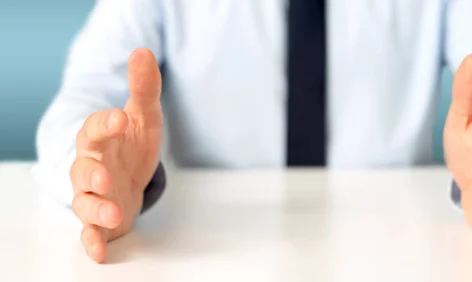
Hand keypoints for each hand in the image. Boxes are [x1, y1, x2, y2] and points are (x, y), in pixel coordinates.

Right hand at [69, 48, 162, 262]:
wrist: (129, 177)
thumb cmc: (131, 145)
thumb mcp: (144, 116)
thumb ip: (143, 89)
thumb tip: (143, 51)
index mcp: (100, 138)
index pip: (96, 128)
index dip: (105, 124)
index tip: (119, 118)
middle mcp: (91, 166)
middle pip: (83, 168)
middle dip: (92, 172)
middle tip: (107, 175)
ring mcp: (93, 194)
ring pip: (84, 201)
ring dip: (95, 208)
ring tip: (113, 213)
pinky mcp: (100, 219)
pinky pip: (90, 231)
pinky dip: (92, 241)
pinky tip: (98, 252)